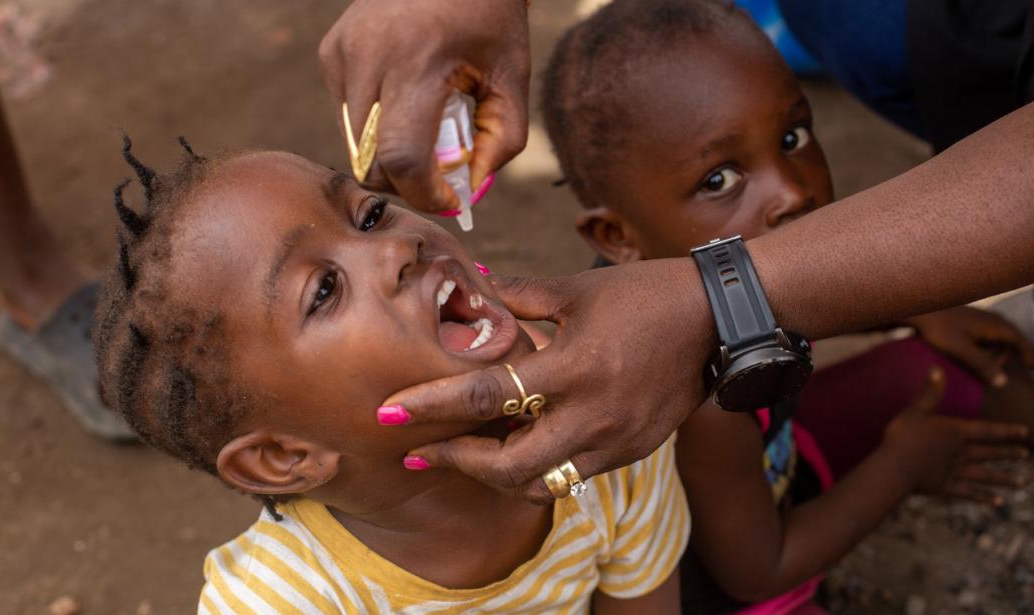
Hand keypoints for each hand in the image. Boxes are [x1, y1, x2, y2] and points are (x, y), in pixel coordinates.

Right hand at [318, 0, 530, 212]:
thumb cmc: (488, 16)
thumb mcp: (511, 76)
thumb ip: (502, 140)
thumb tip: (471, 190)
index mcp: (417, 61)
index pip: (401, 156)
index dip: (423, 193)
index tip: (448, 199)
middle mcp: (369, 56)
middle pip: (371, 161)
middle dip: (407, 182)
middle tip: (441, 172)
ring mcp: (342, 53)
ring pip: (356, 144)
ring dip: (391, 154)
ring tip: (426, 125)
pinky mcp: (330, 53)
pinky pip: (349, 117)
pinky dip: (376, 125)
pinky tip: (404, 96)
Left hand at [384, 259, 713, 502]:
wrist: (719, 321)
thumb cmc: (646, 295)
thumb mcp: (578, 289)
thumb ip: (517, 294)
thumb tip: (467, 281)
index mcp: (573, 367)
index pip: (485, 396)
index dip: (431, 406)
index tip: (389, 415)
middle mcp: (593, 415)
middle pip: (508, 466)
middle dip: (458, 462)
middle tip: (424, 449)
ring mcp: (615, 441)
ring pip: (540, 483)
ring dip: (496, 473)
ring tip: (468, 450)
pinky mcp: (632, 452)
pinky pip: (573, 475)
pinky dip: (538, 467)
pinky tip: (522, 443)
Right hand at [883, 368, 1030, 504]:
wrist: (894, 469)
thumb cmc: (902, 438)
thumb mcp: (915, 410)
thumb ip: (930, 392)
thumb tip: (937, 367)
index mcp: (955, 433)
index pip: (986, 431)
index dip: (1006, 431)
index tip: (1025, 432)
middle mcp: (960, 453)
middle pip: (989, 453)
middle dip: (1009, 453)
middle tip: (1027, 455)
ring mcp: (955, 472)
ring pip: (985, 475)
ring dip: (1005, 478)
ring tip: (1024, 482)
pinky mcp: (946, 488)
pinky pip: (969, 494)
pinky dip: (984, 498)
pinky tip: (998, 502)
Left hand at [905, 306, 1033, 386]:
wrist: (918, 310)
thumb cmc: (939, 329)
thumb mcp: (962, 350)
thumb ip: (982, 365)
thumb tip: (1003, 382)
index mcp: (995, 324)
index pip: (1020, 340)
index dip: (1028, 354)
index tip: (1032, 368)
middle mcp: (991, 319)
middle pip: (1010, 341)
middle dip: (1007, 357)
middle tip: (995, 372)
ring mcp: (979, 319)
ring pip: (996, 339)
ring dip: (993, 353)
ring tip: (979, 366)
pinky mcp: (968, 322)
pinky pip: (984, 337)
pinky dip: (983, 348)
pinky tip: (969, 357)